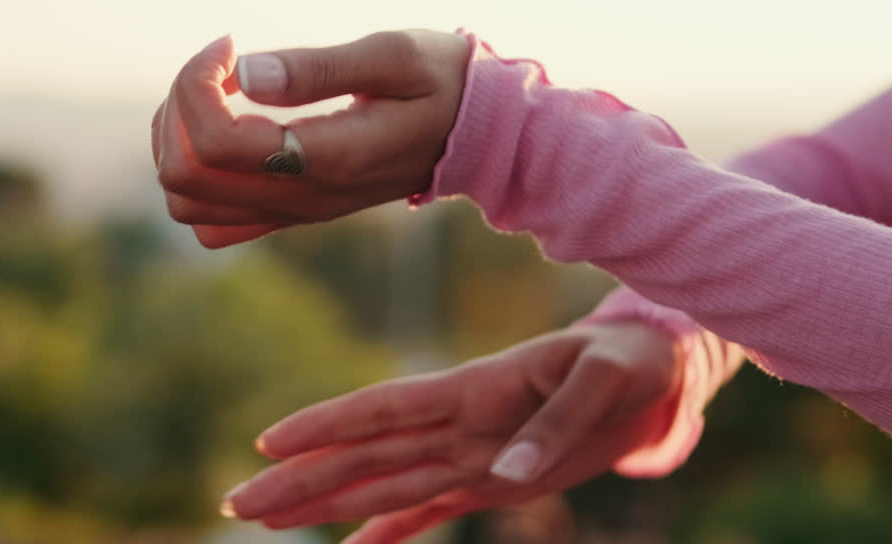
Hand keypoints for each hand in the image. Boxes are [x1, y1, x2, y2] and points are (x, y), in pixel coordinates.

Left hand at [152, 30, 471, 247]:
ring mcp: (294, 212)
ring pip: (186, 202)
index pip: (216, 143)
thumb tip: (246, 71)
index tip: (229, 43)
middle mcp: (304, 197)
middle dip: (179, 107)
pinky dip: (195, 172)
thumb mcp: (393, 56)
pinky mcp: (290, 212)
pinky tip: (225, 124)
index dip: (196, 85)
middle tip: (219, 64)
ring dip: (178, 140)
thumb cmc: (442, 83)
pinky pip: (211, 217)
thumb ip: (319, 67)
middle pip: (186, 177)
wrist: (479, 136)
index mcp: (328, 159)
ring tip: (217, 92)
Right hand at [221, 322, 683, 543]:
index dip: (326, 426)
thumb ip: (558, 423)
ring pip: (379, 484)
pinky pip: (426, 511)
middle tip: (237, 502)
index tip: (269, 444)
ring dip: (323, 502)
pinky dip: (386, 531)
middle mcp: (456, 426)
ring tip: (265, 518)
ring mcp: (467, 454)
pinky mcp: (489, 480)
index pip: (383, 410)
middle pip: (362, 456)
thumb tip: (507, 477)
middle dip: (299, 479)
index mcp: (472, 390)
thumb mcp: (606, 380)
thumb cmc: (629, 365)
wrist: (655, 373)